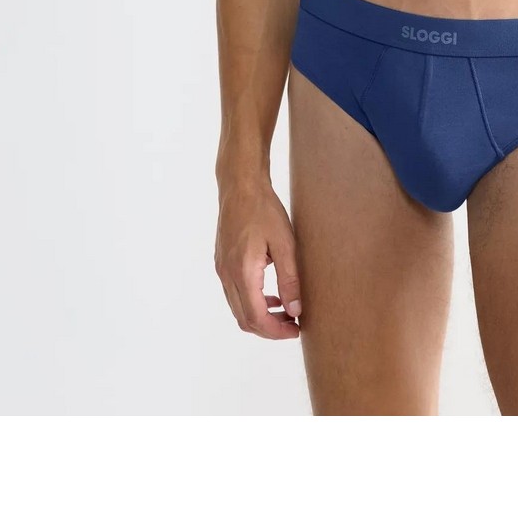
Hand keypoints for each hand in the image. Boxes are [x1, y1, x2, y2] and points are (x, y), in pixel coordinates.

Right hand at [214, 180, 301, 338]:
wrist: (240, 186)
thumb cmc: (264, 210)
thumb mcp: (285, 243)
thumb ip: (290, 278)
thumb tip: (295, 309)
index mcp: (242, 272)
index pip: (256, 318)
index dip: (276, 331)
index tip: (296, 329)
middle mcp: (227, 275)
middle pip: (244, 319)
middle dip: (269, 328)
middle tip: (293, 323)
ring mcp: (222, 270)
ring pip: (238, 308)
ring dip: (260, 316)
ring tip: (286, 310)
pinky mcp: (222, 263)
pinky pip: (234, 294)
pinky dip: (252, 302)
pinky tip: (270, 295)